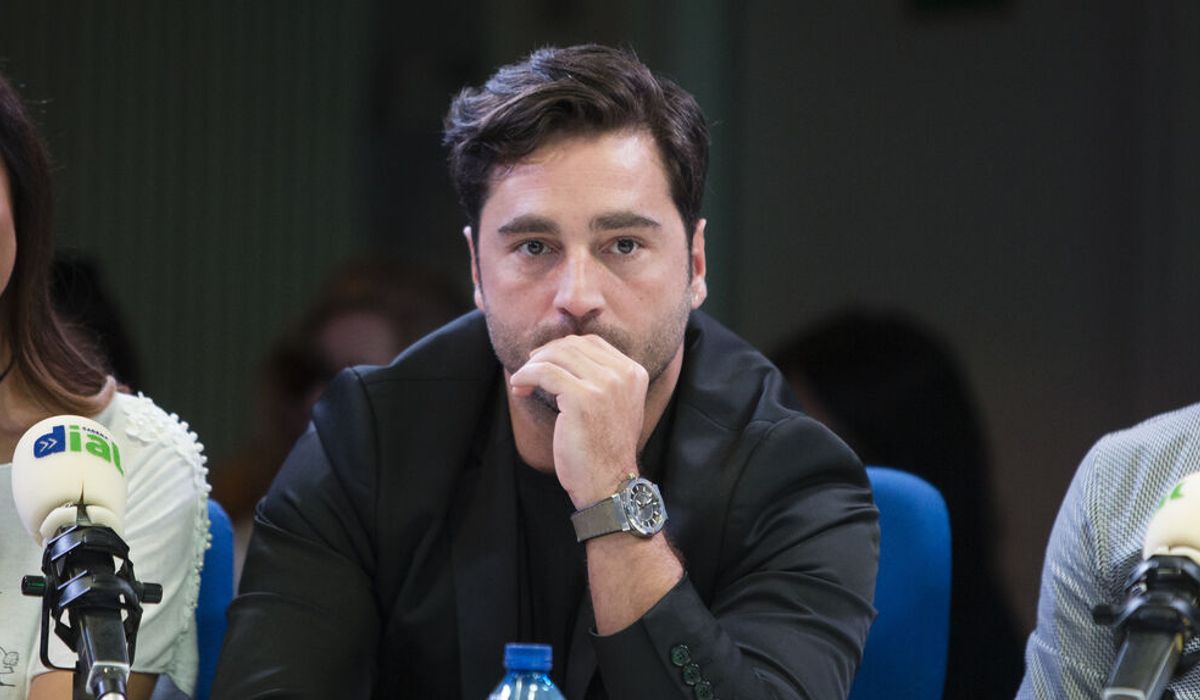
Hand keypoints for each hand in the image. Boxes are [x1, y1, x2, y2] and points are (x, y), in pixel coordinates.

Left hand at [509, 334, 646, 507]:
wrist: (609, 483)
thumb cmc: (604, 449)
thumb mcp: (615, 405)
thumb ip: (603, 379)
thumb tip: (565, 354)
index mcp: (634, 373)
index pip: (592, 342)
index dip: (563, 347)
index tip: (545, 360)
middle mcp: (623, 374)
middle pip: (573, 345)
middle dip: (546, 353)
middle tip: (529, 368)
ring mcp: (604, 385)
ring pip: (557, 355)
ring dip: (533, 365)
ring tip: (522, 381)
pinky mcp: (582, 398)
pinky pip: (545, 373)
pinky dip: (526, 376)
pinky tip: (519, 387)